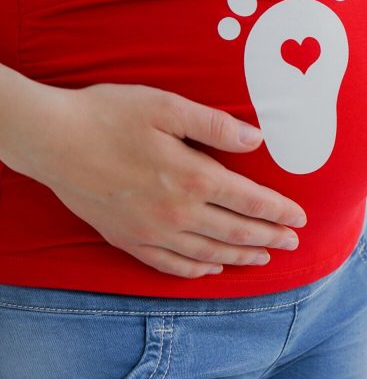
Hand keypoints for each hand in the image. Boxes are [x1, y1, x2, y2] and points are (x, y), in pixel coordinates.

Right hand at [25, 83, 306, 278]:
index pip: (249, 200)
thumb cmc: (110, 115)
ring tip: (262, 259)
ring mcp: (150, 231)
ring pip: (207, 253)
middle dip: (269, 238)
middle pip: (235, 231)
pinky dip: (196, 271)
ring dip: (240, 257)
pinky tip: (210, 269)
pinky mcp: (127, 239)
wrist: (53, 140)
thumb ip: (215, 125)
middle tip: (293, 244)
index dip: (278, 211)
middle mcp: (176, 212)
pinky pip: (169, 265)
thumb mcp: (167, 107)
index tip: (300, 218)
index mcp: (192, 177)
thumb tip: (257, 139)